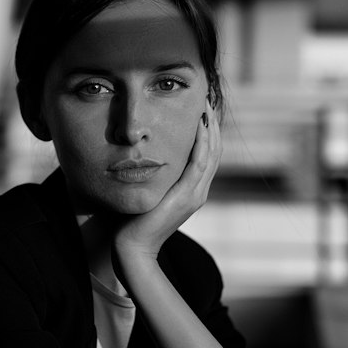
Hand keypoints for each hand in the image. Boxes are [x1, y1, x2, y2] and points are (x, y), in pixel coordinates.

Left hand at [112, 110, 221, 266]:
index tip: (200, 108)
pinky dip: (202, 143)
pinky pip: (199, 164)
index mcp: (192, 190)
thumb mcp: (148, 192)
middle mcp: (198, 191)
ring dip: (210, 128)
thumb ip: (154, 176)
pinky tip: (199, 125)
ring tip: (205, 105)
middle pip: (215, 151)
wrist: (133, 248)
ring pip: (211, 154)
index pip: (207, 155)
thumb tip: (145, 156)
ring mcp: (195, 195)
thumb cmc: (133, 221)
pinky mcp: (187, 196)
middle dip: (212, 123)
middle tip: (206, 99)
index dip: (208, 131)